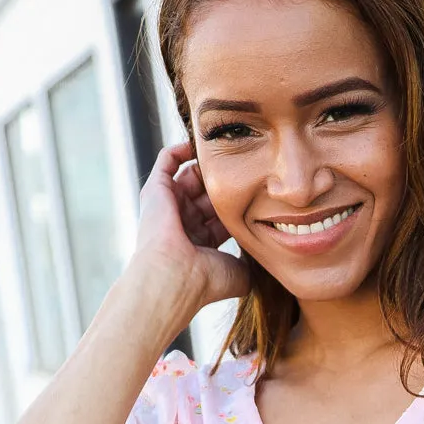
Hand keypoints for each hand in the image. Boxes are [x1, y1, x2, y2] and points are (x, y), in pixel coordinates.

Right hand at [131, 141, 250, 316]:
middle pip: (208, 193)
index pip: (223, 214)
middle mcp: (184, 224)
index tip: (262, 190)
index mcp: (202, 242)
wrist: (173, 278)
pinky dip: (181, 149)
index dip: (241, 202)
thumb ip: (253, 260)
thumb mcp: (239, 272)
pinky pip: (167, 161)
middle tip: (247, 167)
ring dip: (207, 165)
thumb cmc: (205, 280)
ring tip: (226, 152)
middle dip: (225, 181)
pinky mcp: (155, 191)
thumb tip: (268, 255)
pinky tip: (199, 143)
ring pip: (189, 175)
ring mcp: (168, 207)